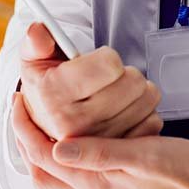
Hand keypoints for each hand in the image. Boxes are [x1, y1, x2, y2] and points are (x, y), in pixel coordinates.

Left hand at [11, 92, 188, 188]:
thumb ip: (101, 154)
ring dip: (57, 157)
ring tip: (58, 126)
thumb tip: (57, 148)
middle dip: (31, 146)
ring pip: (70, 186)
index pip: (45, 159)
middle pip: (48, 179)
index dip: (25, 130)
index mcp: (102, 188)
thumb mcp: (148, 156)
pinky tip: (98, 151)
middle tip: (29, 115)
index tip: (19, 104)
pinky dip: (82, 168)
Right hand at [16, 21, 162, 143]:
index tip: (97, 63)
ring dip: (138, 90)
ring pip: (147, 98)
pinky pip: (153, 121)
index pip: (111, 65)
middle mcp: (73, 126)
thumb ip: (36, 41)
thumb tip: (38, 33)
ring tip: (117, 92)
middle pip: (133, 82)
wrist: (46, 120)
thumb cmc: (47, 84)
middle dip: (126, 73)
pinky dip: (146, 111)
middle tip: (109, 78)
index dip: (108, 57)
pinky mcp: (117, 154)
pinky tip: (127, 110)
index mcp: (53, 96)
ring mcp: (97, 145)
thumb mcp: (34, 57)